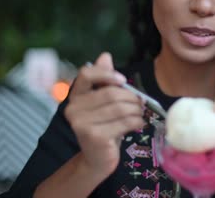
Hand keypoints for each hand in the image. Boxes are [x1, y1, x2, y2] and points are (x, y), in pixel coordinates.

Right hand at [64, 52, 144, 178]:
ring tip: (140, 113)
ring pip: (120, 108)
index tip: (122, 80)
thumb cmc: (103, 127)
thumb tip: (105, 55)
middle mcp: (74, 109)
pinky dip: (137, 121)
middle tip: (141, 103)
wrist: (96, 159)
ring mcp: (82, 124)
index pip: (85, 74)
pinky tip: (139, 123)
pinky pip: (124, 123)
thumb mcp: (103, 103)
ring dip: (136, 110)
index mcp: (75, 96)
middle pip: (111, 93)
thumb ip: (103, 81)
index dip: (105, 73)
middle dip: (131, 97)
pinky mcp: (95, 136)